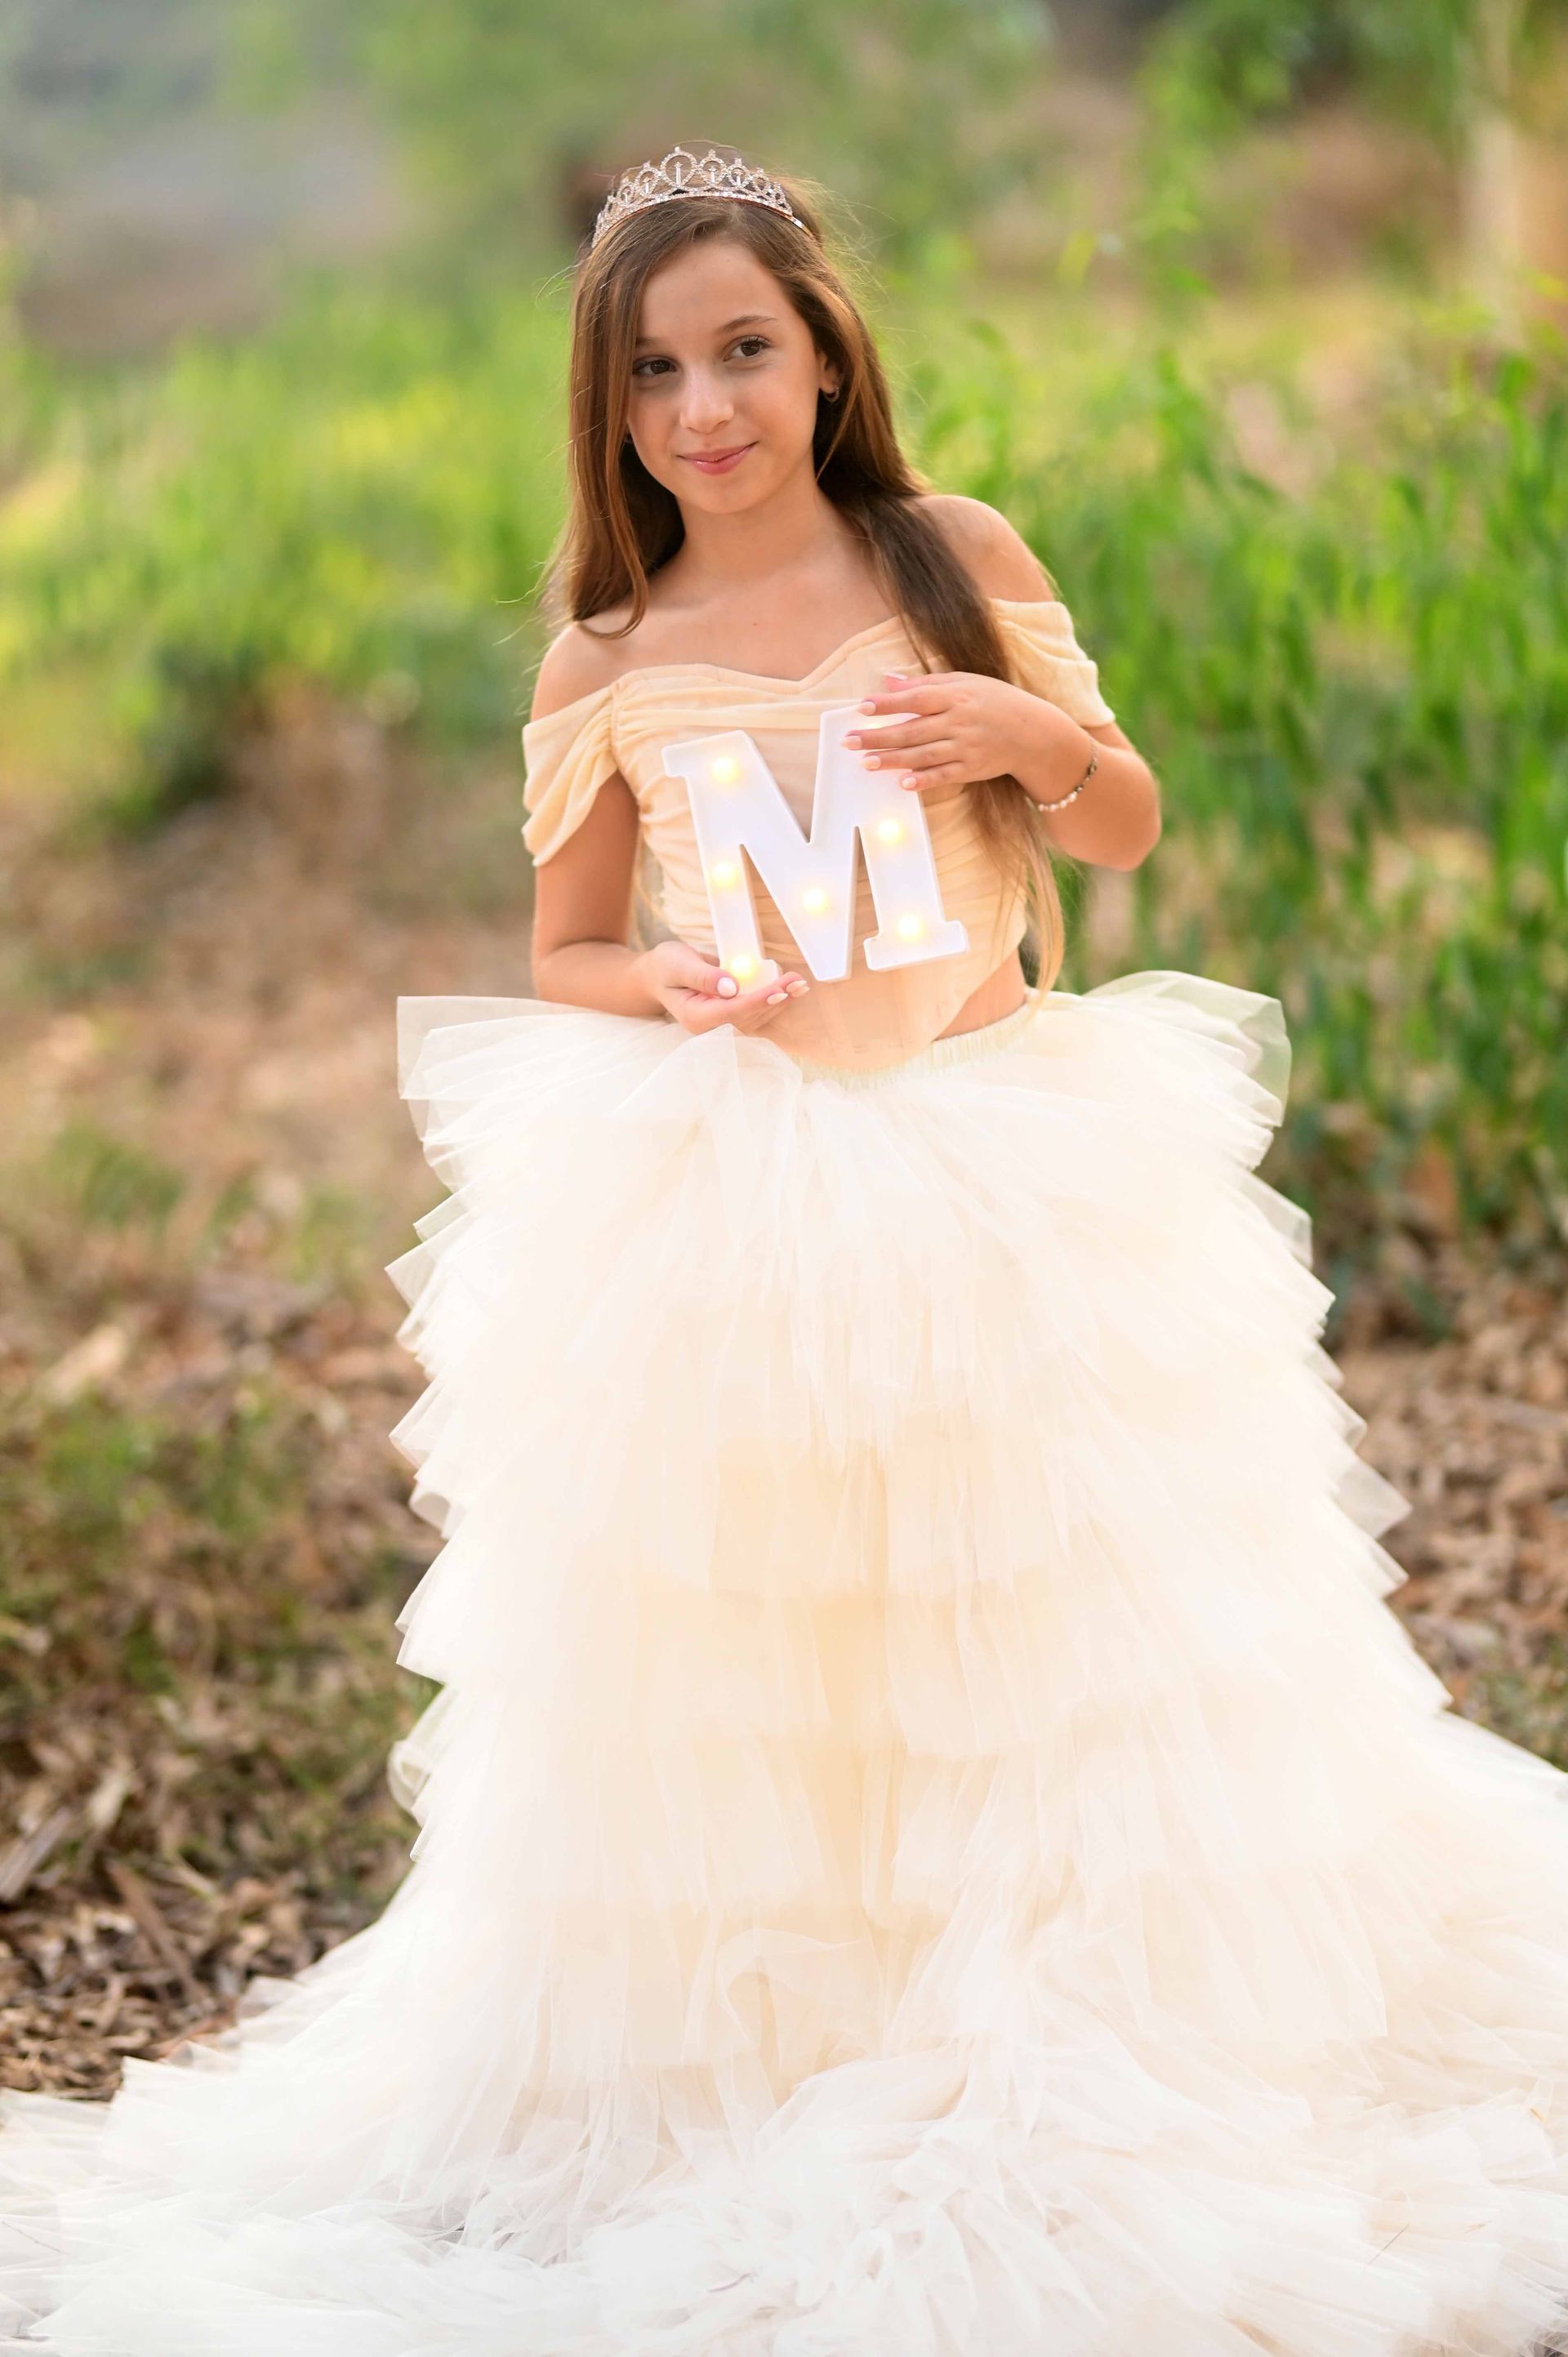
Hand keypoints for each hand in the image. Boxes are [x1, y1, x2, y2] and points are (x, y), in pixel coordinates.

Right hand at [636, 938, 810, 1034]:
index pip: (733, 1012)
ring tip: (800, 984)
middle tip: (799, 982)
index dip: (759, 1001)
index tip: (781, 989)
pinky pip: (755, 1011)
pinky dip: (773, 999)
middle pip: (749, 1017)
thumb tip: (731, 987)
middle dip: (776, 1000)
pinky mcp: (730, 1016)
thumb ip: (703, 976)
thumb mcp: (678, 964)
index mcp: (696, 1018)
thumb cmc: (665, 967)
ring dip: (780, 1001)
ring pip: (757, 1017)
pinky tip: (789, 988)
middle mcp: (711, 1027)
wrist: (657, 975)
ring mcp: (721, 1023)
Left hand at [843, 669, 1073, 795]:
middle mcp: (960, 721)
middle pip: (913, 730)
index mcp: (957, 695)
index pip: (916, 699)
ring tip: (866, 762)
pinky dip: (924, 780)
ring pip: (924, 755)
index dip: (889, 704)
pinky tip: (903, 783)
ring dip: (893, 760)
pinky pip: (944, 775)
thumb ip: (926, 683)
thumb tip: (888, 680)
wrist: (1033, 732)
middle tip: (849, 742)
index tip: (863, 707)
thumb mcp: (965, 682)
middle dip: (879, 736)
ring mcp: (966, 747)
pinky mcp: (972, 769)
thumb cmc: (995, 701)